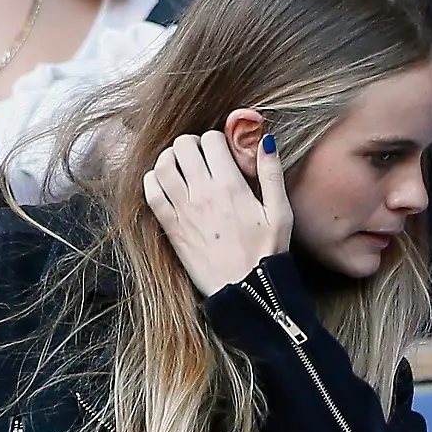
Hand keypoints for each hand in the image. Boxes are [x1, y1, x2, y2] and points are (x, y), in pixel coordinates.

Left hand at [143, 130, 291, 296]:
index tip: (225, 152)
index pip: (212, 140)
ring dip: (171, 158)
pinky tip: (167, 183)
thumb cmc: (266, 253)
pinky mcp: (171, 227)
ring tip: (184, 166)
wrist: (246, 291)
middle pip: (183, 145)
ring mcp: (182, 210)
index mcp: (230, 186)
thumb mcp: (280, 212)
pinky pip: (151, 192)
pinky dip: (154, 180)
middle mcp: (202, 193)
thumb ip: (272, 173)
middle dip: (194, 144)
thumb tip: (265, 141)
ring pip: (163, 164)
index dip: (219, 139)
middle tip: (203, 156)